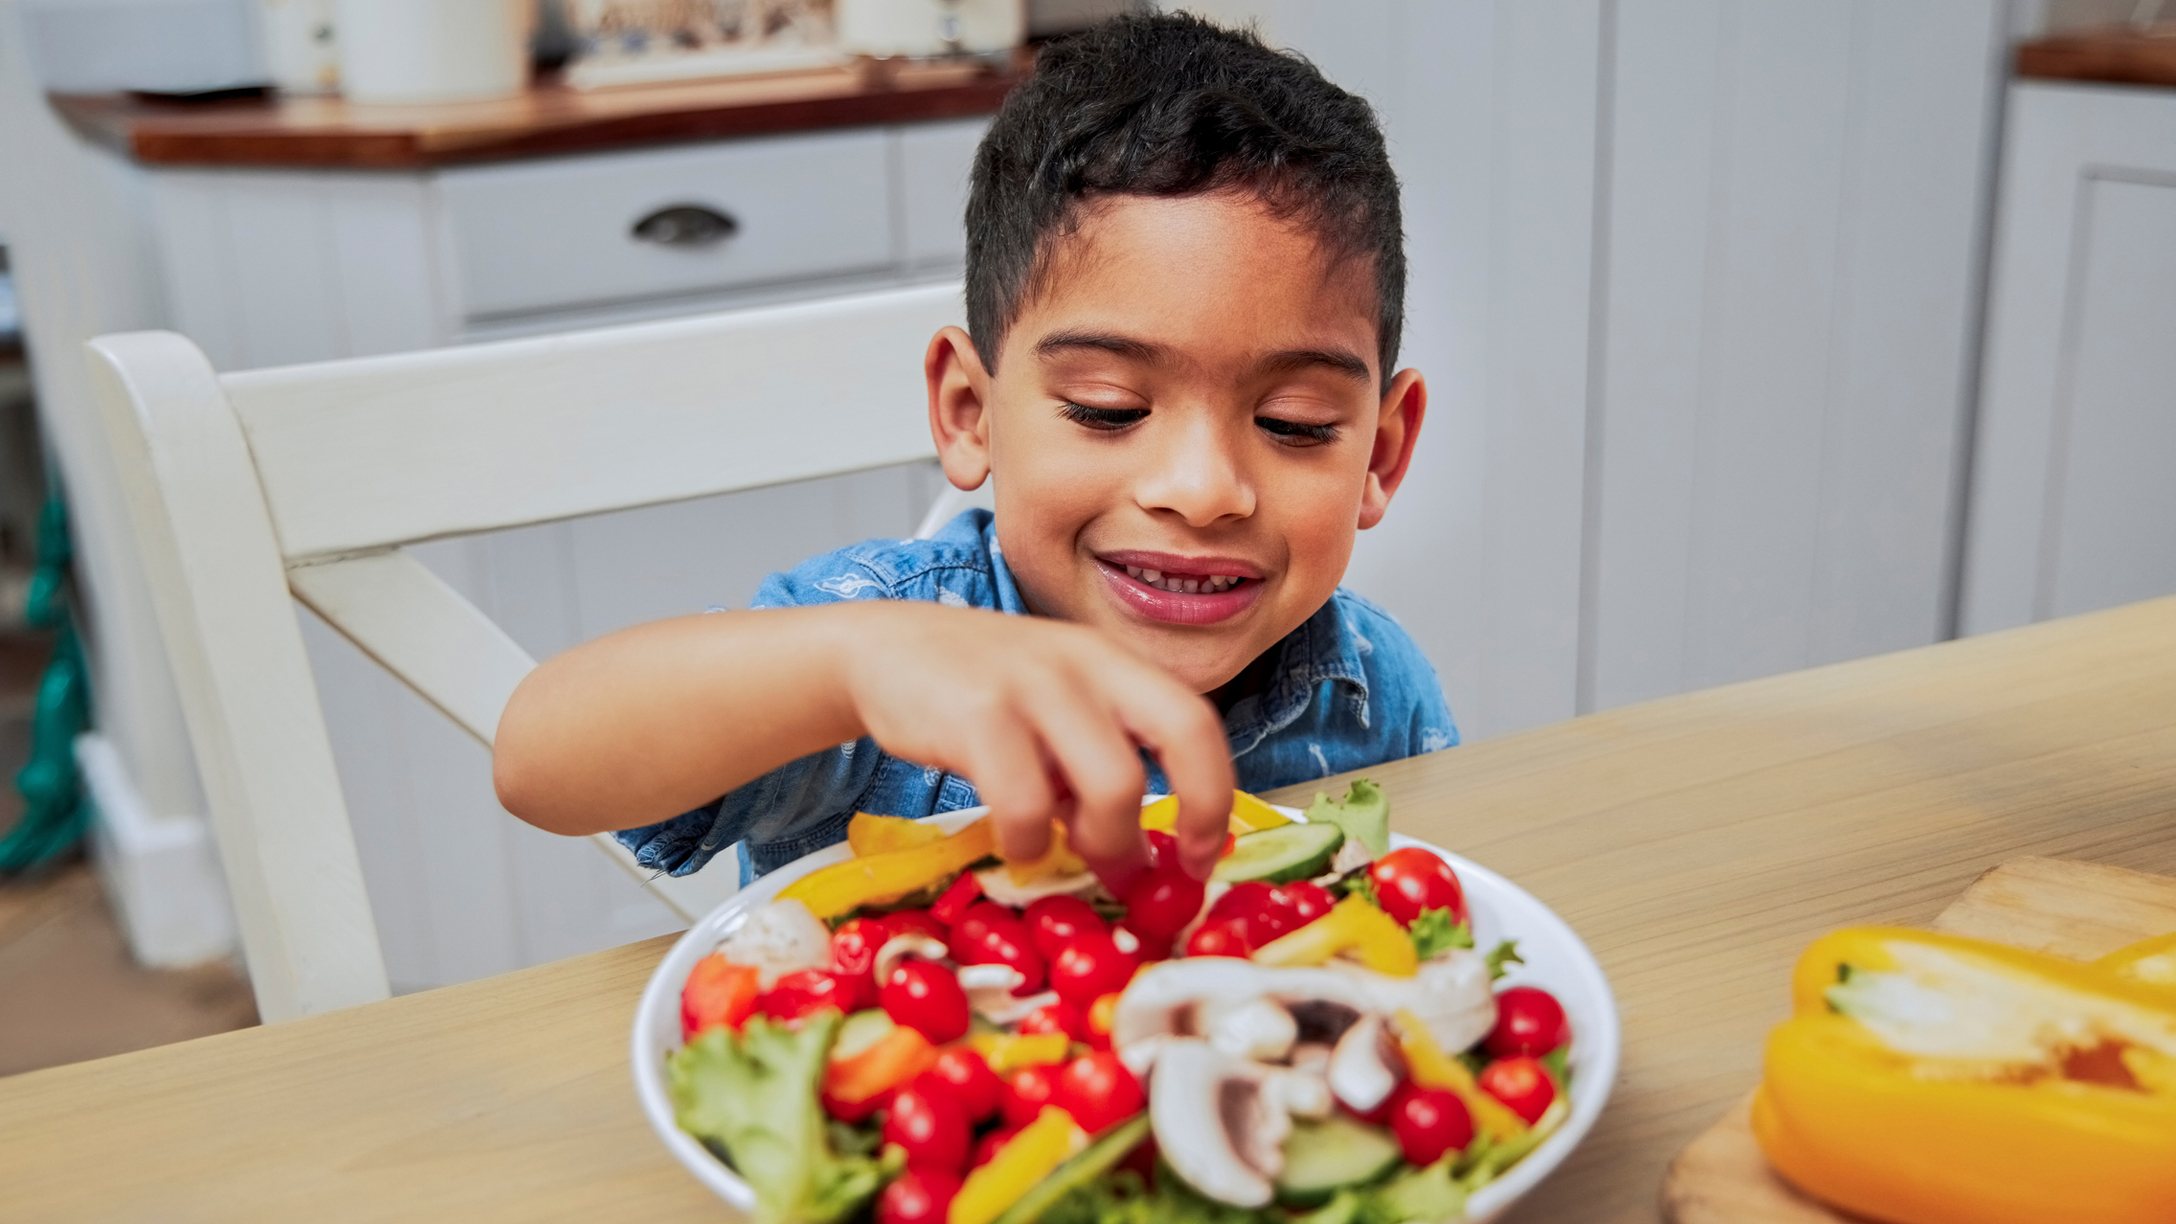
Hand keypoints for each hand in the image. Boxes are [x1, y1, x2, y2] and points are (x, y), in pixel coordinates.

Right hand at [833, 603, 1232, 882]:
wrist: (882, 650)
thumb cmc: (979, 692)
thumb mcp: (1054, 711)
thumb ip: (1096, 768)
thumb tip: (1136, 860)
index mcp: (1115, 662)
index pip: (1198, 720)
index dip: (1215, 795)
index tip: (1201, 856)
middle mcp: (1088, 662)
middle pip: (1184, 733)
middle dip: (1191, 813)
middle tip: (1151, 868)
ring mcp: (1035, 682)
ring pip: (1114, 780)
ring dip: (1103, 841)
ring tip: (1068, 853)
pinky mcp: (978, 712)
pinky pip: (1027, 800)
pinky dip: (1028, 839)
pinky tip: (1015, 840)